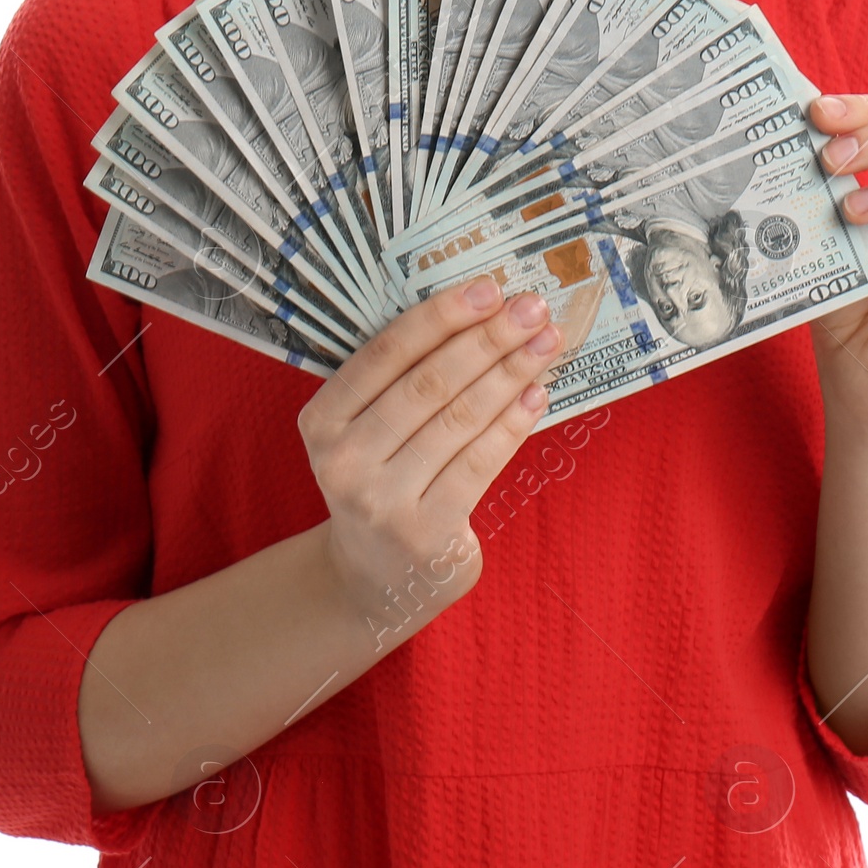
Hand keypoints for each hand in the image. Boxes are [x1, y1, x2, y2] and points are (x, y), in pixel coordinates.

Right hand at [297, 275, 562, 636]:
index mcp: (322, 421)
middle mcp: (344, 462)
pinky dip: (513, 424)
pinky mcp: (427, 535)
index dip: (441, 316)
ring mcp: (383, 503)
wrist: (374, 578)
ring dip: (511, 373)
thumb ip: (402, 379)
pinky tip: (537, 393)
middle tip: (532, 307)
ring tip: (546, 342)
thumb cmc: (382, 478)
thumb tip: (481, 311)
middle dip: (488, 339)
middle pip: (429, 384)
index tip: (488, 288)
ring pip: (460, 420)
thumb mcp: (365, 430)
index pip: (385, 354)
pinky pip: (479, 463)